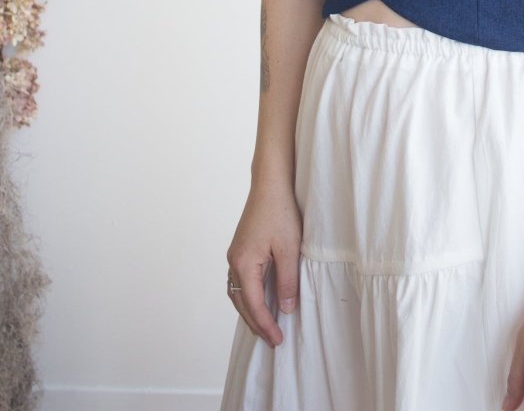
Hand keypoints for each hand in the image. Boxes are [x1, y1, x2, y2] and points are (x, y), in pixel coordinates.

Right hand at [226, 179, 302, 346]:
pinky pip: (240, 281)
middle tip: (272, 340)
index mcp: (244, 264)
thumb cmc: (281, 212)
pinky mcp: (240, 249)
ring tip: (266, 326)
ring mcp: (235, 255)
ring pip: (238, 293)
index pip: (254, 305)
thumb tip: (285, 309)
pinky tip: (260, 300)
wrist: (271, 184)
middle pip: (241, 303)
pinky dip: (248, 297)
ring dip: (250, 312)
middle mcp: (234, 261)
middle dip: (256, 323)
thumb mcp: (289, 249)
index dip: (266, 325)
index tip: (278, 340)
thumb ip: (287, 281)